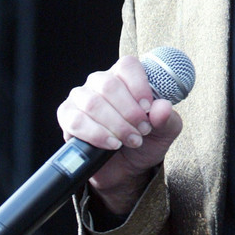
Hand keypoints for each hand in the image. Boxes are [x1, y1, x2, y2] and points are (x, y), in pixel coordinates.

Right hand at [56, 55, 182, 214]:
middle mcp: (101, 81)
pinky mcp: (68, 117)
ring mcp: (81, 97)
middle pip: (109, 85)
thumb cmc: (145, 140)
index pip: (128, 66)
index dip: (138, 86)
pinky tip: (112, 144)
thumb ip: (167, 118)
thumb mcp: (164, 131)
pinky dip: (97, 134)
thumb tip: (163, 107)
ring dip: (115, 125)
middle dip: (128, 112)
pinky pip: (76, 121)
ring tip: (131, 140)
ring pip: (93, 103)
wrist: (125, 169)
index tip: (148, 109)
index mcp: (125, 75)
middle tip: (142, 130)